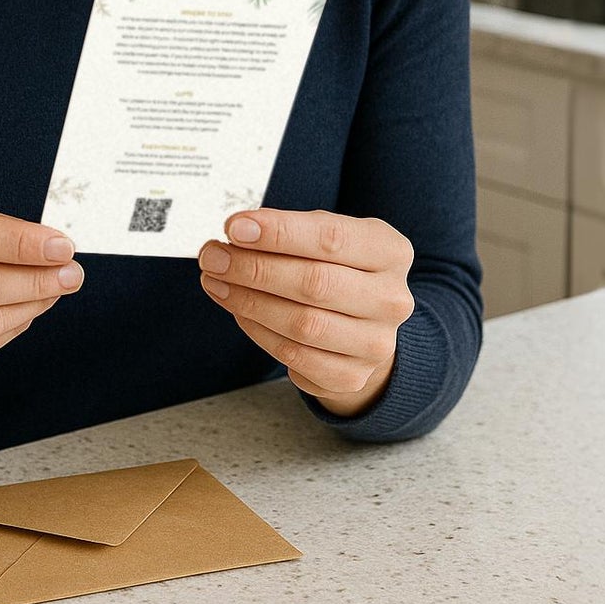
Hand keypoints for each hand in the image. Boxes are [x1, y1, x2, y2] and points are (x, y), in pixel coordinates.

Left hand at [197, 209, 413, 417]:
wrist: (364, 323)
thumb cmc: (337, 268)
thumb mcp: (325, 236)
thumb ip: (288, 231)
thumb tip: (238, 233)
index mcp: (389, 251)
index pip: (330, 238)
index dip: (278, 232)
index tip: (234, 227)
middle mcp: (391, 299)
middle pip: (314, 283)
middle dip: (253, 268)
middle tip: (212, 256)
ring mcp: (375, 342)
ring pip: (302, 324)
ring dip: (248, 301)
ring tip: (216, 281)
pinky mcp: (352, 376)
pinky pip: (295, 357)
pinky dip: (259, 332)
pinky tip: (239, 311)